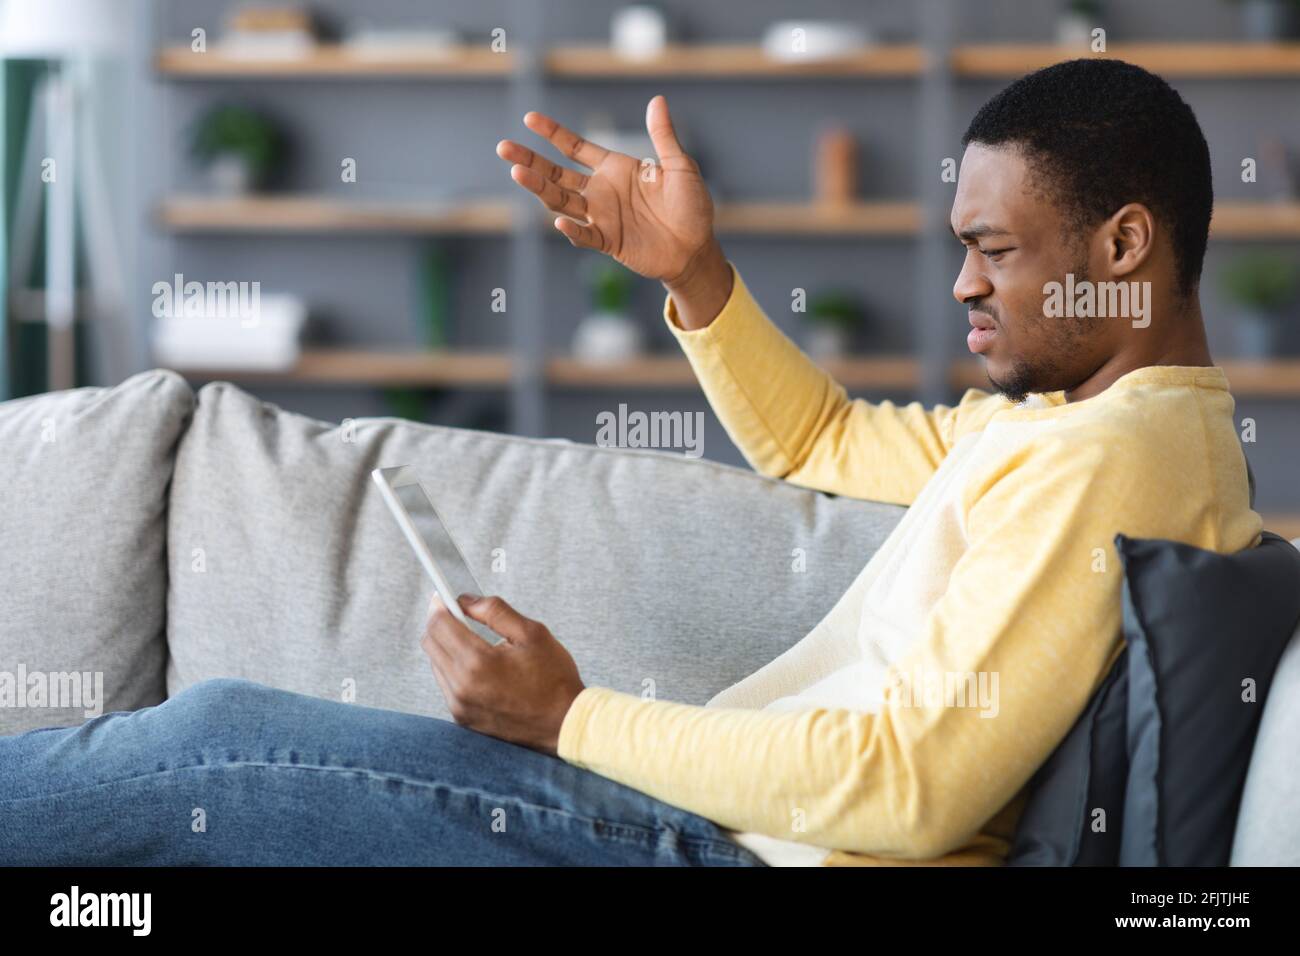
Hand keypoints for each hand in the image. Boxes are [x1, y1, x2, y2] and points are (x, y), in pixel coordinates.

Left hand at [421, 595, 585, 755]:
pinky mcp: (463, 718)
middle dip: (440, 623)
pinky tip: (477, 665)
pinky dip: (454, 669)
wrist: (563, 724)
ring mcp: (460, 705)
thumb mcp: (532, 634)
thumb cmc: (554, 680)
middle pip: (430, 643)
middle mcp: (463, 686)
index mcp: (479, 662)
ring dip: (447, 647)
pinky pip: (446, 685)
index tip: (446, 597)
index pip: (439, 625)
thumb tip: (468, 600)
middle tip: (459, 614)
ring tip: (472, 640)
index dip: (440, 605)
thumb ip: (496, 611)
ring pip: (435, 664)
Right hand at [496, 94, 729, 309]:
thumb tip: (657, 100)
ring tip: (517, 174)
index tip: (529, 118)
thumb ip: (664, 137)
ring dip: (540, 190)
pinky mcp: (609, 242)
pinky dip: (572, 230)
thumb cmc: (691, 206)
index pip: (575, 149)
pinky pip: (585, 236)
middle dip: (530, 162)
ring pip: (562, 202)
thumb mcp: (680, 166)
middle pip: (557, 174)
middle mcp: (601, 192)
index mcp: (615, 169)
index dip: (553, 134)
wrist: (697, 248)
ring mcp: (602, 218)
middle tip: (503, 148)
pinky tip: (559, 221)